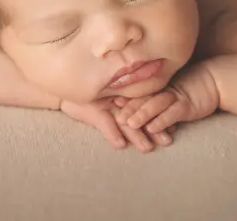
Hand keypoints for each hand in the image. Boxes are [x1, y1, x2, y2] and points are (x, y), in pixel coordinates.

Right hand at [60, 98, 176, 152]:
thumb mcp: (98, 112)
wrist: (64, 88)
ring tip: (147, 148)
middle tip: (167, 140)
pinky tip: (119, 145)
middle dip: (152, 129)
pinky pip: (103, 121)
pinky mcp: (93, 108)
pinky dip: (111, 133)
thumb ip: (111, 126)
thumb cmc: (82, 101)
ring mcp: (106, 102)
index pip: (142, 110)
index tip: (172, 132)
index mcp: (123, 98)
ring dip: (136, 134)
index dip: (156, 120)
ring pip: (124, 119)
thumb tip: (123, 143)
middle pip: (137, 115)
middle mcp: (117, 99)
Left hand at [114, 62, 218, 133]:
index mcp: (159, 88)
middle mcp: (164, 91)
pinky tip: (152, 127)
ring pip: (155, 105)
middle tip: (115, 117)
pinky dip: (162, 120)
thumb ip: (158, 96)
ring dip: (141, 114)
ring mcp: (175, 97)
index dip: (126, 98)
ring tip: (129, 124)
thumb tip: (143, 110)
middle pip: (143, 99)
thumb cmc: (192, 87)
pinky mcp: (186, 105)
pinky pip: (172, 113)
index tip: (111, 103)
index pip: (139, 93)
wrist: (214, 81)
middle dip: (129, 108)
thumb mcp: (172, 92)